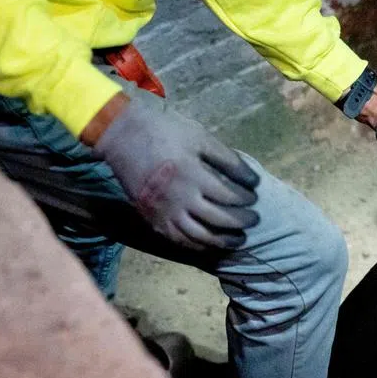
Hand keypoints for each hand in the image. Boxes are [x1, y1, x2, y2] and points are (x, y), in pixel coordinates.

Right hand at [91, 95, 260, 249]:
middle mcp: (179, 198)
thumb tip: (252, 180)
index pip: (229, 196)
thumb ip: (227, 158)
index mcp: (192, 174)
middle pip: (219, 219)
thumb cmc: (165, 132)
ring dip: (224, 241)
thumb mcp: (199, 136)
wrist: (122, 136)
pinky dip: (199, 246)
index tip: (254, 197)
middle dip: (241, 222)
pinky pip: (179, 241)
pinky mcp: (153, 219)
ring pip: (200, 237)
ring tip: (239, 239)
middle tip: (254, 221)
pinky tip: (212, 244)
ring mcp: (164, 212)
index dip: (246, 200)